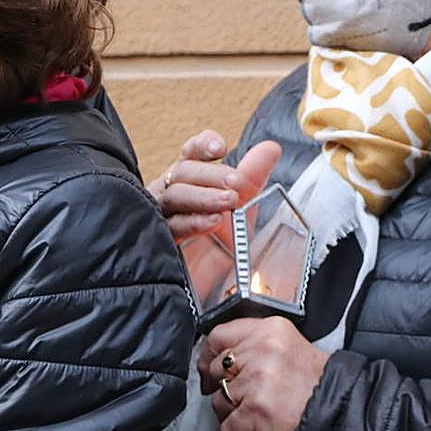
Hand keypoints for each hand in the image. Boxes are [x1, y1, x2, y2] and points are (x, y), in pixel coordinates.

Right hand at [148, 131, 280, 241]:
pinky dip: (193, 223)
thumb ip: (253, 176)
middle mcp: (172, 194)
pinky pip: (170, 229)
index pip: (191, 153)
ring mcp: (161, 217)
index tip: (221, 148)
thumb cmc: (221, 240)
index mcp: (190, 180)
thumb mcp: (242, 206)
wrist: (216, 284)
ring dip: (203, 196)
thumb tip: (271, 148)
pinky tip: (212, 221)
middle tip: (236, 182)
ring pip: (173, 197)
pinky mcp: (160, 243)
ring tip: (229, 201)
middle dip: (210, 174)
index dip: (203, 145)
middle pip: (182, 172)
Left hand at [198, 316, 329, 430]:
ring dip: (231, 415)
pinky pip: (227, 429)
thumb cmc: (319, 386)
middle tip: (240, 399)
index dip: (209, 356)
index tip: (209, 369)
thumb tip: (225, 358)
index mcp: (271, 330)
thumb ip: (258, 347)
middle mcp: (263, 349)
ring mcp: (258, 380)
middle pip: (218, 370)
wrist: (341, 414)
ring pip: (220, 401)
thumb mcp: (291, 348)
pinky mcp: (256, 410)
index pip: (220, 335)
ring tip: (253, 418)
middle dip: (224, 389)